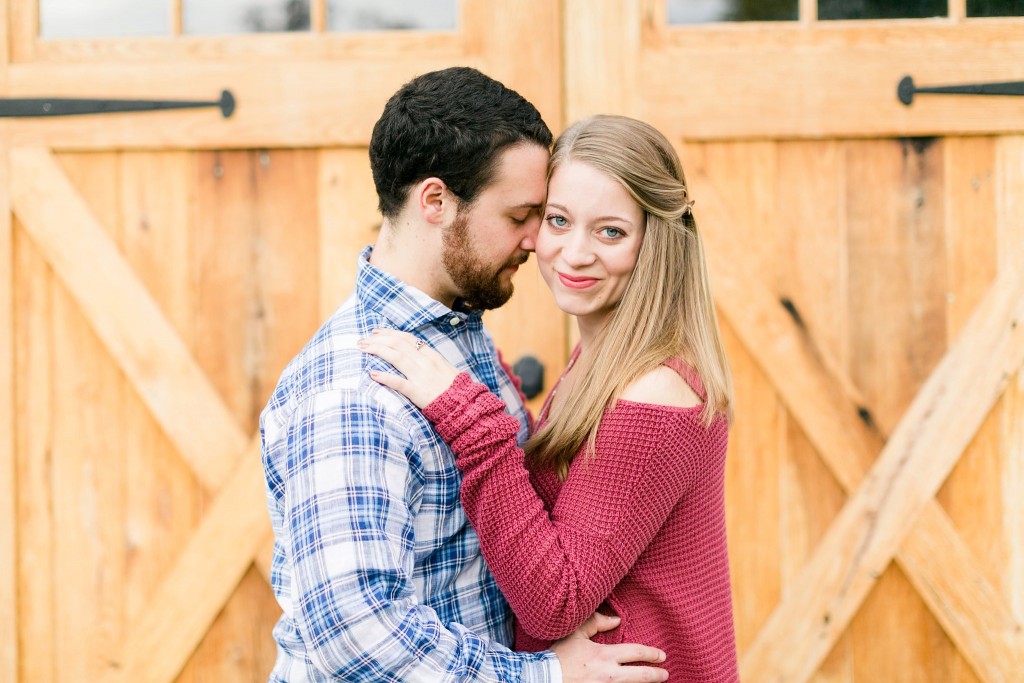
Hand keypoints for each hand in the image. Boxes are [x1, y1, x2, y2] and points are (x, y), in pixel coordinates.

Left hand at [357, 329, 460, 407]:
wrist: (465, 404)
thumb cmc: (455, 388)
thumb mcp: (445, 368)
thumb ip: (430, 360)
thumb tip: (416, 354)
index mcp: (431, 356)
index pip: (408, 339)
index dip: (391, 333)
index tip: (377, 332)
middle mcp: (424, 362)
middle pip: (398, 344)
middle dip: (379, 339)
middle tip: (363, 339)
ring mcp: (421, 376)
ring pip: (396, 357)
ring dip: (377, 350)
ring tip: (362, 348)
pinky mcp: (417, 392)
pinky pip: (399, 382)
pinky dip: (385, 377)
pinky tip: (372, 373)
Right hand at [551, 613, 667, 682]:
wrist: (545, 678)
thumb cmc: (560, 655)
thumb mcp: (576, 633)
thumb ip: (597, 622)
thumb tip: (616, 620)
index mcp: (605, 655)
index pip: (636, 652)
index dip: (652, 654)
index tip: (661, 656)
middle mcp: (609, 674)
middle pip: (641, 676)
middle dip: (656, 675)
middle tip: (665, 674)